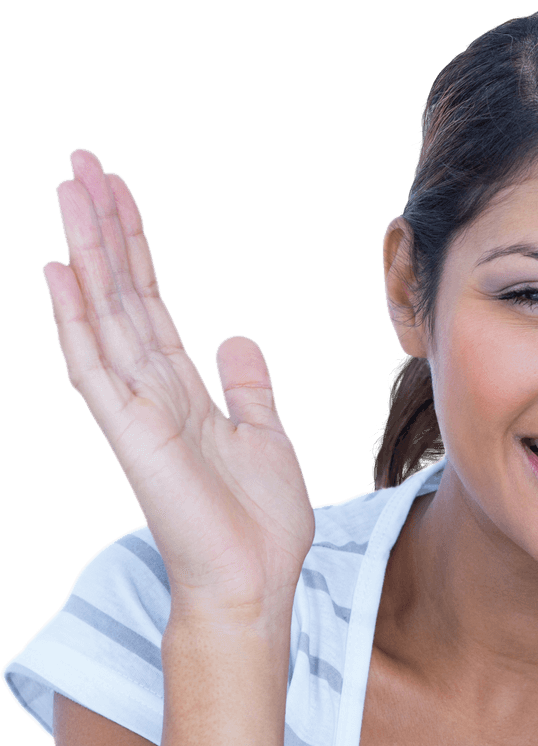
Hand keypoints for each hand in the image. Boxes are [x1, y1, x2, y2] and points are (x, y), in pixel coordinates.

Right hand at [43, 149, 314, 623]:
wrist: (254, 582)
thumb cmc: (258, 524)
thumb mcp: (266, 437)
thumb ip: (247, 387)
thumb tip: (236, 337)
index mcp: (184, 392)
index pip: (152, 306)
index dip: (137, 249)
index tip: (121, 193)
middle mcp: (153, 393)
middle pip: (121, 296)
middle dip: (104, 229)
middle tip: (81, 164)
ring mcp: (137, 413)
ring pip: (104, 315)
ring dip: (88, 252)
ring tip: (70, 190)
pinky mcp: (132, 436)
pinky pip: (96, 369)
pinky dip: (78, 321)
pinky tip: (63, 273)